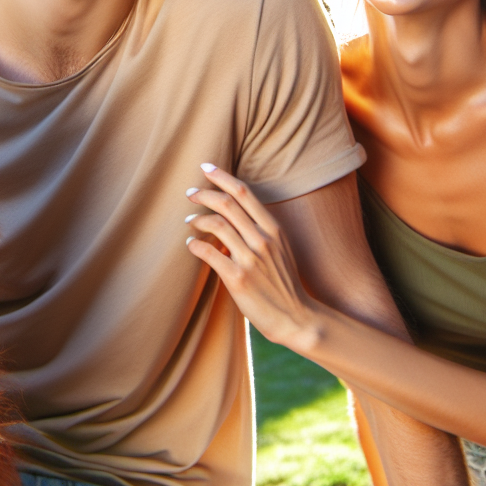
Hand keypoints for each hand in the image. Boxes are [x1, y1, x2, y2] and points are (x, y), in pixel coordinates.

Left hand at [186, 164, 323, 351]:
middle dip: (204, 194)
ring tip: (188, 220)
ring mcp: (250, 258)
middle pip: (227, 204)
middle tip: (190, 193)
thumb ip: (261, 230)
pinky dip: (195, 245)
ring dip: (197, 219)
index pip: (244, 193)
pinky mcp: (237, 278)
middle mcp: (262, 239)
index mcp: (274, 228)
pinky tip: (190, 245)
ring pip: (215, 225)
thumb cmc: (285, 282)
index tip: (206, 168)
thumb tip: (234, 216)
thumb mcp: (281, 248)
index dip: (222, 177)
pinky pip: (208, 252)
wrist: (297, 317)